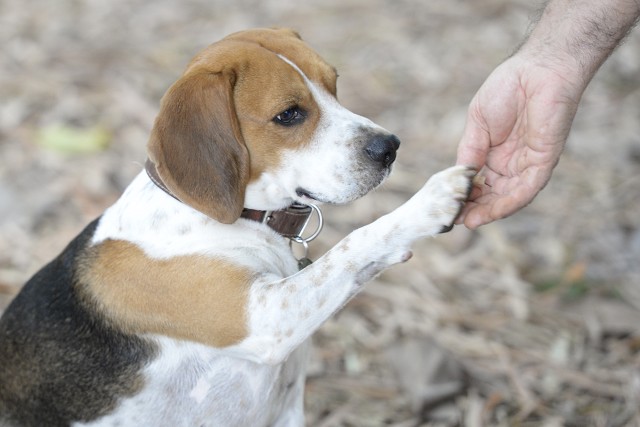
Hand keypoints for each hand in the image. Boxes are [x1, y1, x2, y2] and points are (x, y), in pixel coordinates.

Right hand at [456, 54, 582, 227]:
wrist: (537, 69)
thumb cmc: (506, 88)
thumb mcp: (477, 125)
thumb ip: (470, 152)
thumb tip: (458, 180)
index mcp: (495, 154)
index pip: (480, 183)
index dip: (465, 197)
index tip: (449, 208)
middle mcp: (513, 163)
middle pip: (493, 194)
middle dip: (475, 209)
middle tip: (456, 220)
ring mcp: (529, 163)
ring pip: (510, 197)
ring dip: (490, 211)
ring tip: (470, 221)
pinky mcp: (544, 160)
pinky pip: (527, 188)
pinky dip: (509, 202)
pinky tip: (491, 211)